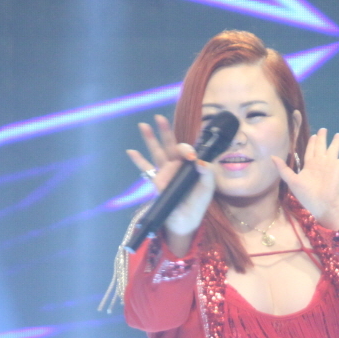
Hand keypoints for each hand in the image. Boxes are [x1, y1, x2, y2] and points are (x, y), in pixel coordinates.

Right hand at [126, 115, 214, 243]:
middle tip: (159, 118)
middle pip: (170, 145)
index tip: (190, 157)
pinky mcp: (156, 182)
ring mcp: (165, 172)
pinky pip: (146, 169)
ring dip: (149, 139)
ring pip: (157, 152)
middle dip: (165, 131)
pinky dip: (138, 160)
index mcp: (190, 164)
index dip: (186, 149)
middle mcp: (177, 165)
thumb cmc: (198, 202)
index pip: (186, 150)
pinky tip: (131, 151)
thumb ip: (207, 174)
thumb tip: (201, 162)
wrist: (186, 219)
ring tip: (143, 125)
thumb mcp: (207, 188)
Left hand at [274, 127, 338, 228]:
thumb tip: (272, 157)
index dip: (312, 143)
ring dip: (336, 142)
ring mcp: (331, 164)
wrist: (322, 203)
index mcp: (309, 166)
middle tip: (323, 129)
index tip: (313, 135)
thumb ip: (283, 169)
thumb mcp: (292, 181)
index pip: (310, 151)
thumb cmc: (307, 195)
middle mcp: (320, 163)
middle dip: (322, 138)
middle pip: (321, 147)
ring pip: (334, 149)